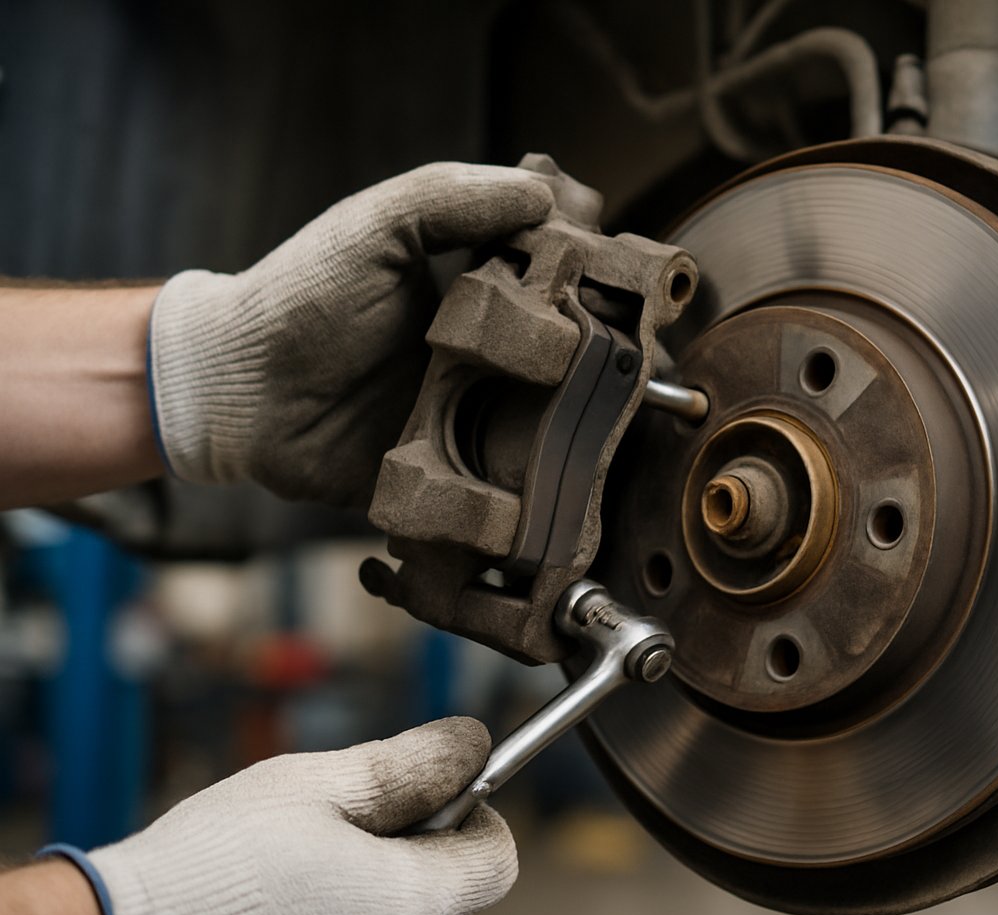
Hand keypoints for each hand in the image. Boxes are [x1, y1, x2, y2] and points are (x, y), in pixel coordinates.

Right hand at [86, 718, 515, 914]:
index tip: (432, 789)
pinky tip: (280, 903)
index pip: (498, 860)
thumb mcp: (320, 785)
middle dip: (419, 848)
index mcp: (412, 905)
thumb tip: (473, 743)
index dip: (476, 814)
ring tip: (299, 862)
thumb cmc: (215, 863)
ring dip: (376, 888)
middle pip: (451, 895)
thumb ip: (412, 764)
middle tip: (345, 819)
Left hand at [148, 158, 593, 506]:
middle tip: (613, 363)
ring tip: (587, 425)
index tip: (621, 289)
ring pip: (553, 435)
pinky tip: (543, 482)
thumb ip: (455, 198)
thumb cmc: (299, 296)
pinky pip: (503, 497)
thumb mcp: (377, 224)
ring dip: (572, 433)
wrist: (232, 389)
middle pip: (578, 367)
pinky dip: (522, 494)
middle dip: (599, 366)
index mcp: (484, 296)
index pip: (567, 290)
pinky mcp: (452, 484)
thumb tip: (545, 192)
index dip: (599, 289)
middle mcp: (492, 361)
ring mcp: (476, 424)